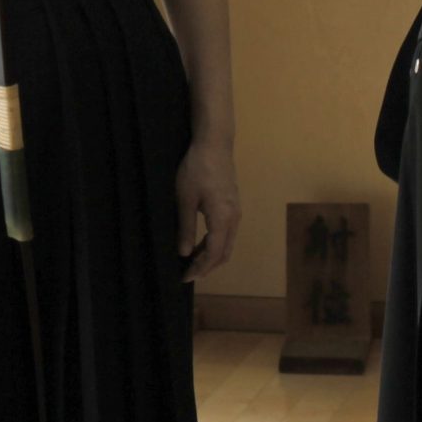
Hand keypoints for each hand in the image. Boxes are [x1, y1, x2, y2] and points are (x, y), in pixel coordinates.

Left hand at [175, 138, 240, 281]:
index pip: (213, 254)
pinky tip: (201, 243)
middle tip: (188, 274)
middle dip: (207, 267)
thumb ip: (186, 227)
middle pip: (224, 253)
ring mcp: (236, 211)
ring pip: (227, 243)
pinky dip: (215, 243)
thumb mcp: (185, 199)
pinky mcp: (233, 204)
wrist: (214, 144)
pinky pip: (227, 233)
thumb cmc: (197, 169)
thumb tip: (184, 253)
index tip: (185, 277)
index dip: (200, 269)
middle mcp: (234, 219)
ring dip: (211, 256)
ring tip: (193, 262)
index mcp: (223, 219)